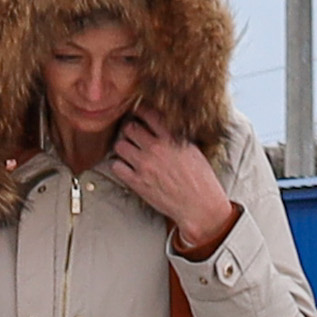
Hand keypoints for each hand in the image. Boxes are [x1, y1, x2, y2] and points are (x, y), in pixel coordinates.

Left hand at [108, 115, 241, 253]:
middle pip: (130, 128)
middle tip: (132, 134)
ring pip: (119, 145)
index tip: (138, 113)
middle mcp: (156, 149)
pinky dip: (118, 165)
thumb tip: (163, 126)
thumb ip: (175, 137)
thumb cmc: (200, 179)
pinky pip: (116, 166)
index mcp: (172, 138)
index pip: (150, 114)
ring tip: (129, 151)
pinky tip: (125, 166)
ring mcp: (144, 165)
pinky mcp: (137, 182)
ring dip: (122, 146)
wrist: (198, 204)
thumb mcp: (193, 150)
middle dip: (130, 129)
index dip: (141, 112)